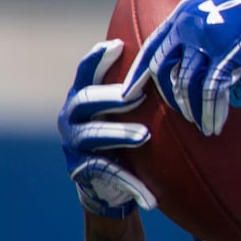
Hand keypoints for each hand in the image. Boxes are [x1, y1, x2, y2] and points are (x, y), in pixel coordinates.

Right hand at [58, 40, 155, 217]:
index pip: (85, 73)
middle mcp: (71, 118)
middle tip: (138, 95)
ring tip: (145, 135)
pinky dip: (130, 181)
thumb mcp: (127, 113)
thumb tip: (169, 58)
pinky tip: (149, 194)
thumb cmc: (123, 137)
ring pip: (93, 135)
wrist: (110, 185)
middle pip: (86, 100)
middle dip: (112, 97)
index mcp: (82, 98)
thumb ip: (136, 91)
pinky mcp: (82, 170)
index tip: (117, 46)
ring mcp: (73, 145)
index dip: (97, 59)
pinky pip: (106, 172)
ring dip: (119, 134)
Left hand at [123, 0, 240, 134]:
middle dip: (168, 95)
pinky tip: (215, 124)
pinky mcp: (226, 57)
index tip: (130, 90)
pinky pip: (212, 91)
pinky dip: (212, 110)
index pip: (153, 47)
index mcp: (183, 13)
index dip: (140, 72)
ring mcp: (207, 43)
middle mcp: (189, 29)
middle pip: (165, 69)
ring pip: (187, 84)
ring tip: (199, 123)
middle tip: (174, 112)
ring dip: (192, 108)